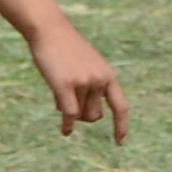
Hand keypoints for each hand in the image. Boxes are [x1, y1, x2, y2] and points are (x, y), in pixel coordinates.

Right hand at [29, 17, 129, 141]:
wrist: (50, 29)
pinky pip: (69, 114)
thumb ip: (91, 87)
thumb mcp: (86, 66)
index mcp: (108, 75)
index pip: (121, 106)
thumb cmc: (66, 49)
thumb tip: (81, 117)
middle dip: (82, 115)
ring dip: (71, 113)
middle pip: (94, 116)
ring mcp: (83, 82)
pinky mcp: (65, 85)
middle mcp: (99, 80)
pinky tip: (64, 131)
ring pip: (79, 115)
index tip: (120, 141)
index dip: (121, 125)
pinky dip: (67, 125)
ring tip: (60, 97)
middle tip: (69, 104)